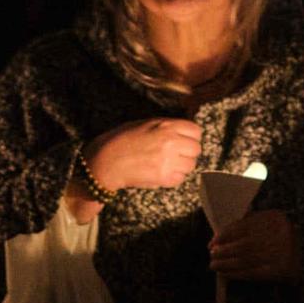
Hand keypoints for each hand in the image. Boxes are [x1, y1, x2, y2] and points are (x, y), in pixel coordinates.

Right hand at [86, 118, 201, 190]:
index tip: (185, 140)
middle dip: (188, 152)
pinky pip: (180, 179)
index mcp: (167, 126)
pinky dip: (174, 177)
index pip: (196, 131)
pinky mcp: (164, 178)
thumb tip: (182, 132)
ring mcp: (169, 161)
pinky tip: (162, 173)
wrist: (107, 161)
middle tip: (176, 154)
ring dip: (182, 166)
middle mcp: (171, 143)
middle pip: (196, 149)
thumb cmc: (122, 140)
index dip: (191, 136)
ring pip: (191, 165)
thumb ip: (166, 126)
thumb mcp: (145, 124)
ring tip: (167, 164)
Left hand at [210, 210, 299, 283]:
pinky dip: (237, 274)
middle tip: (212, 255)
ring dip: (226, 264)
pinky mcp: (281, 270)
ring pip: (246, 259)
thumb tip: (220, 239)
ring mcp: (281, 253)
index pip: (243, 226)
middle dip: (224, 251)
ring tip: (214, 265)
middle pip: (243, 244)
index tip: (212, 242)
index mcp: (274, 218)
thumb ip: (250, 225)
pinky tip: (226, 274)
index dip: (224, 236)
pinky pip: (253, 273)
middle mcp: (279, 234)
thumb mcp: (271, 224)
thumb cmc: (283, 238)